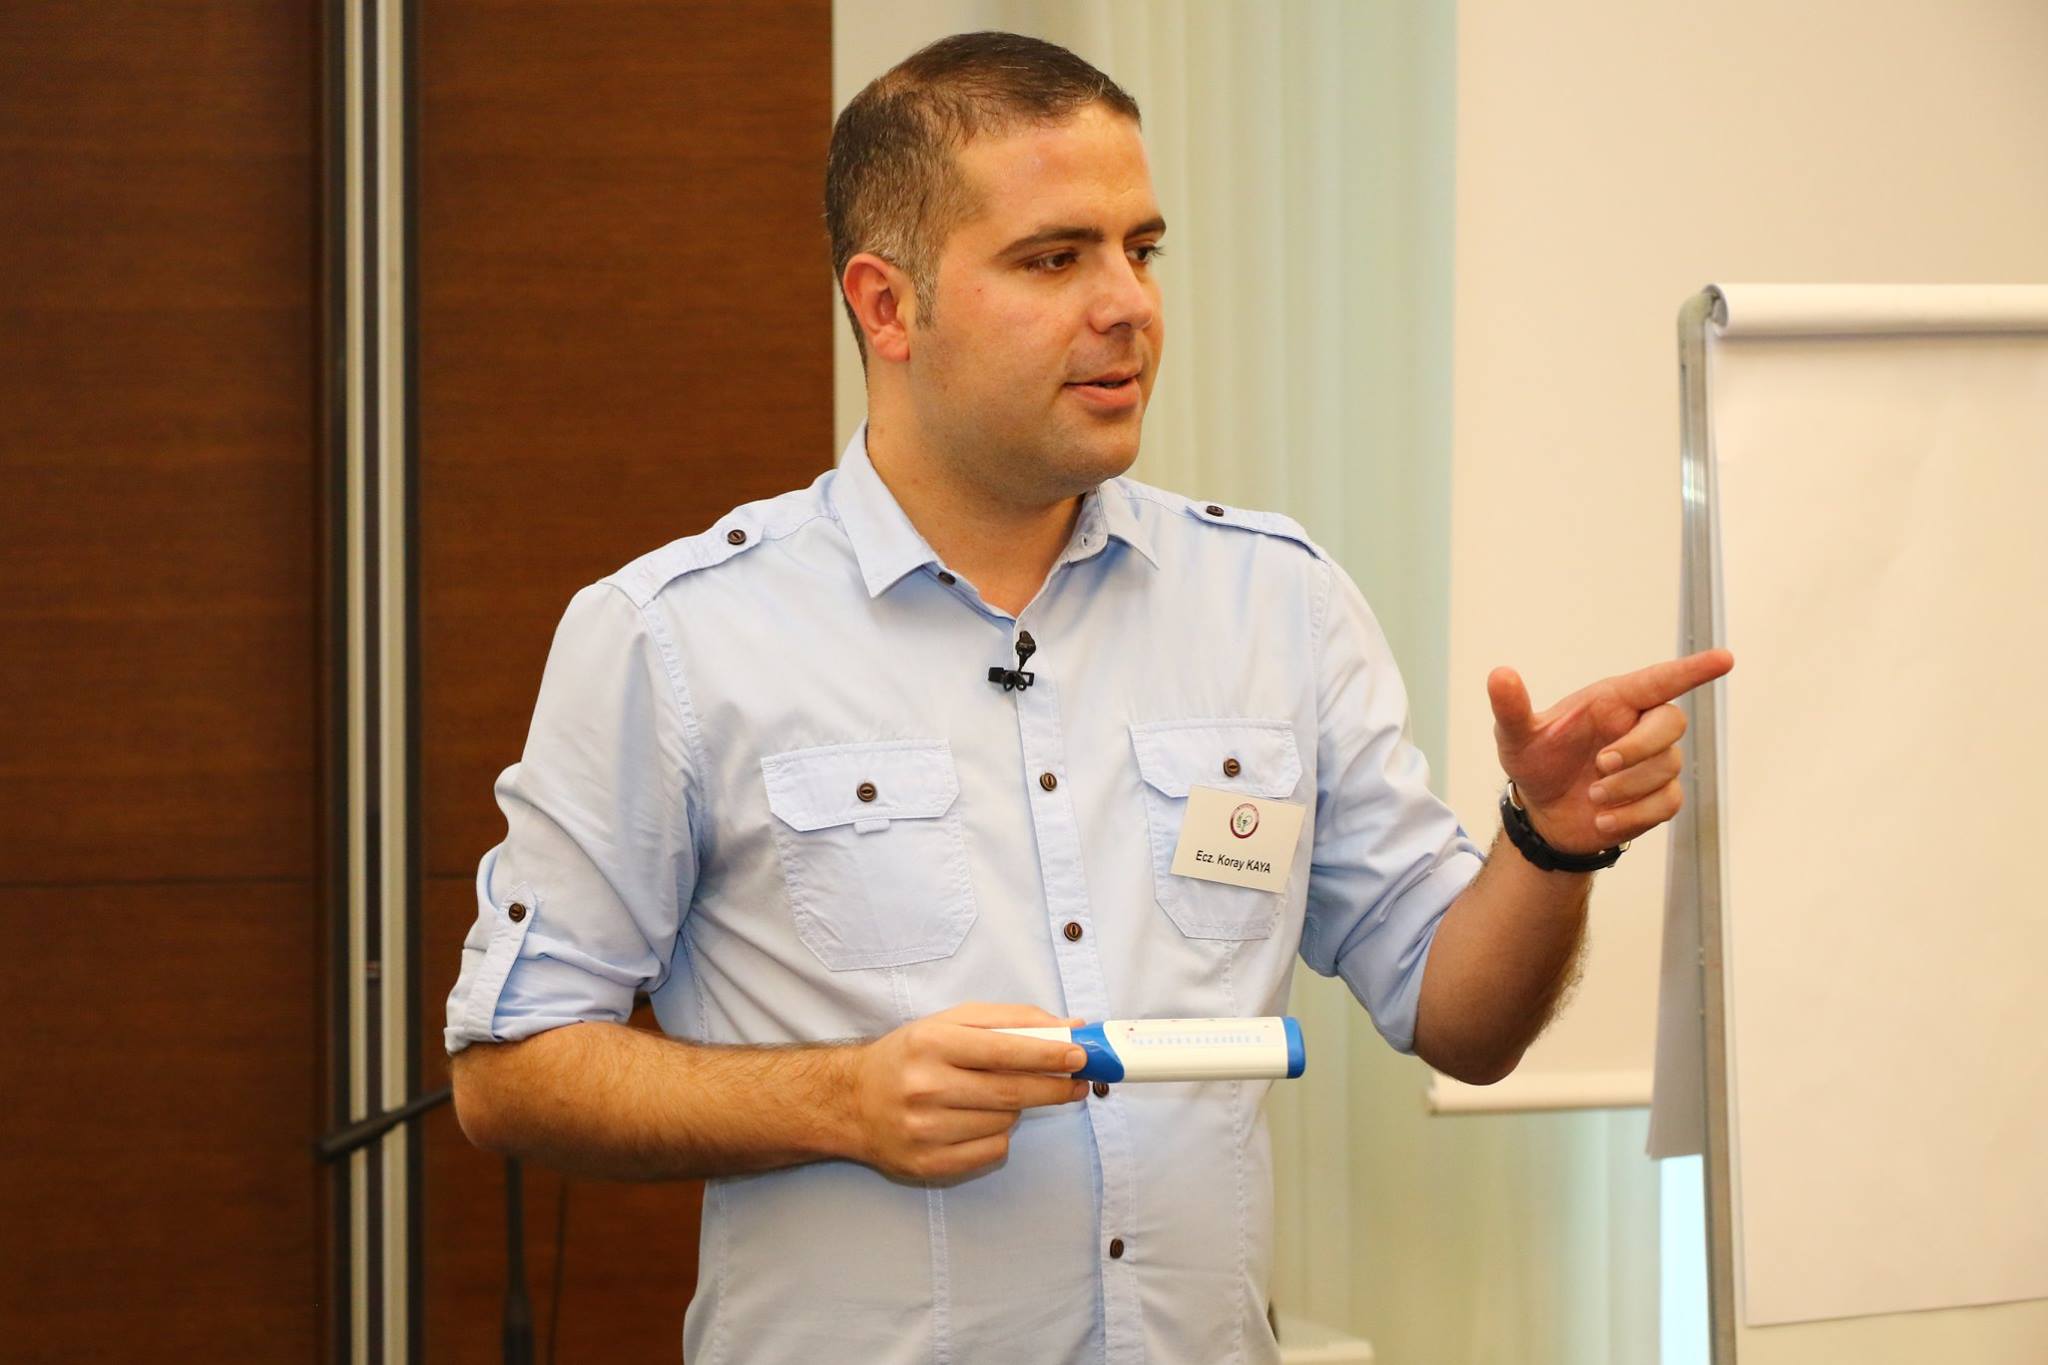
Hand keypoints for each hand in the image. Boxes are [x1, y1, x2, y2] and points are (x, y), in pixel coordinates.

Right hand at [849, 1001, 1088, 1180]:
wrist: (851, 1102)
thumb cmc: (910, 1056)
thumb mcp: (949, 1023)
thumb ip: (1009, 1021)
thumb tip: (1069, 1028)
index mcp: (930, 1043)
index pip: (1003, 1051)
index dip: (1048, 1055)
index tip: (1081, 1056)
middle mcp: (925, 1087)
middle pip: (1011, 1092)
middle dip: (1054, 1087)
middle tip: (1078, 1083)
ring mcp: (925, 1131)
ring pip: (1004, 1122)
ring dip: (1016, 1110)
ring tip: (995, 1097)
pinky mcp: (929, 1164)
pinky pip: (992, 1150)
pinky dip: (998, 1136)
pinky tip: (978, 1122)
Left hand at [1487, 649, 1734, 855]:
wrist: (1544, 814)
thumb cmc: (1535, 763)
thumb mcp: (1516, 737)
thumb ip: (1511, 707)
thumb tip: (1499, 675)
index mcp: (1613, 701)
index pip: (1661, 680)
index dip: (1693, 670)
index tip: (1724, 659)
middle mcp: (1639, 726)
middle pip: (1672, 723)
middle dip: (1639, 747)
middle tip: (1601, 765)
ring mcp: (1654, 762)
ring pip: (1667, 767)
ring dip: (1627, 787)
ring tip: (1593, 796)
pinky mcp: (1659, 796)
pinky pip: (1666, 803)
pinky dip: (1633, 814)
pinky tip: (1603, 819)